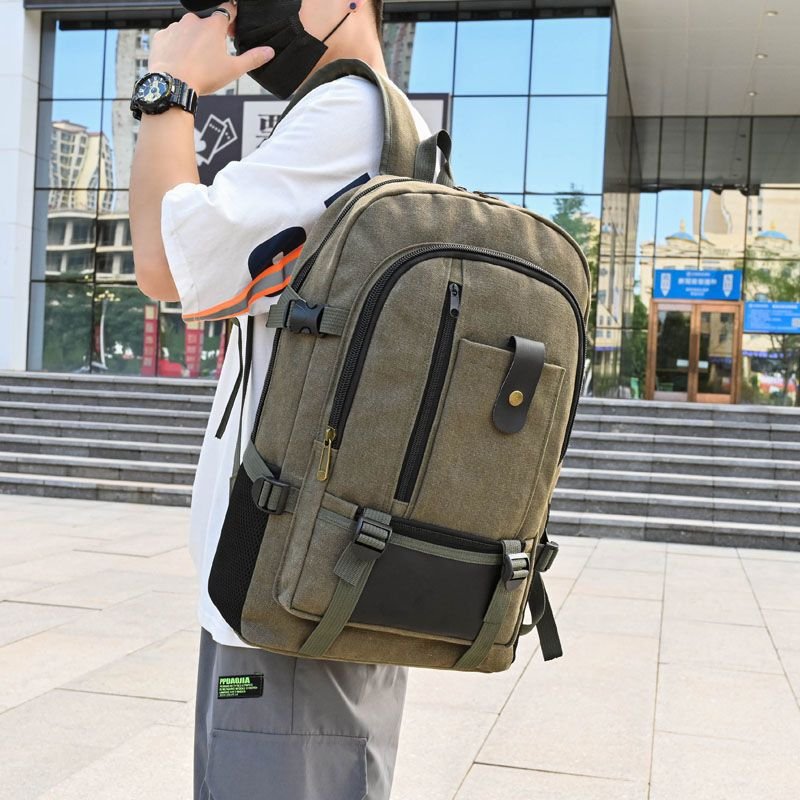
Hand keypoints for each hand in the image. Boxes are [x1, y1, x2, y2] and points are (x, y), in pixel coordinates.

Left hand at [148, 2, 273, 95]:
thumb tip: (268, 52)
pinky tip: (182, 61)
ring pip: (188, 30)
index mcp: (213, 25)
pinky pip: (172, 38)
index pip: (228, 11)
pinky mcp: (162, 36)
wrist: (172, 84)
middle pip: (207, 23)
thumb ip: (252, 58)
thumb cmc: (202, 76)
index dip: (232, 20)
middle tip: (214, 54)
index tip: (232, 30)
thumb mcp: (234, 69)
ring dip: (193, 41)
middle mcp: (193, 21)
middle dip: (211, 35)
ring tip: (196, 61)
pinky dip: (177, 47)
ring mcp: (176, 27)